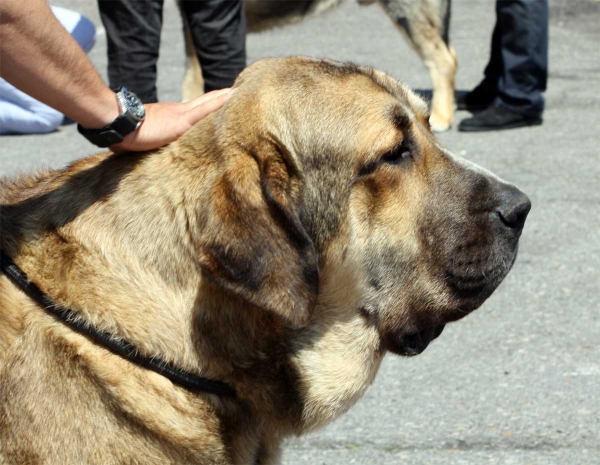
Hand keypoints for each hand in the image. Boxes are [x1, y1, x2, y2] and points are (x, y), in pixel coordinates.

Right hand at [112, 88, 233, 152]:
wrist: (118, 124)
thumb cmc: (125, 135)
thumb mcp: (146, 139)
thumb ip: (156, 143)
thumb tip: (155, 153)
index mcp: (172, 117)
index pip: (195, 109)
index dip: (209, 104)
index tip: (223, 100)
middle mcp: (179, 112)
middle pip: (205, 102)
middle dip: (220, 98)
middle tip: (237, 92)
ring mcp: (181, 115)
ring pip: (208, 103)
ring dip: (224, 98)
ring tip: (240, 93)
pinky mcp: (181, 121)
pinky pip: (205, 109)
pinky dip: (219, 103)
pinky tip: (232, 96)